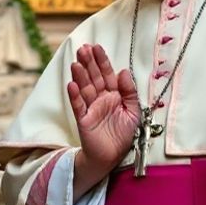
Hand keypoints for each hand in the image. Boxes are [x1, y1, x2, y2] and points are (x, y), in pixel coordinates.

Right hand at [67, 44, 139, 192]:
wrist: (112, 157)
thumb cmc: (123, 134)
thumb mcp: (134, 112)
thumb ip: (130, 92)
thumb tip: (124, 71)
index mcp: (114, 95)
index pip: (107, 74)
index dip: (102, 61)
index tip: (96, 47)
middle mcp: (101, 99)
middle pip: (94, 77)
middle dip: (88, 63)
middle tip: (83, 48)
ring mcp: (91, 108)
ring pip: (84, 88)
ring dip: (80, 75)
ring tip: (76, 63)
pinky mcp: (83, 119)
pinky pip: (78, 106)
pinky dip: (74, 95)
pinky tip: (71, 84)